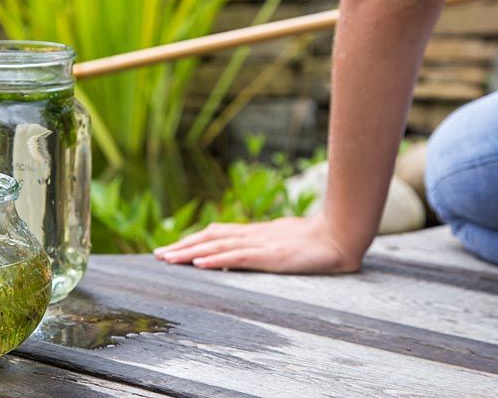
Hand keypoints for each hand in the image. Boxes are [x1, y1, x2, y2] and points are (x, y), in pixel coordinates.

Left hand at [153, 213, 361, 273]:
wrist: (339, 236)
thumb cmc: (316, 241)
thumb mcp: (283, 244)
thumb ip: (263, 248)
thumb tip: (242, 258)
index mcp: (255, 233)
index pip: (217, 234)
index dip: (194, 239)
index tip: (173, 247)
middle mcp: (252, 235)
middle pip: (210, 238)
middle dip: (182, 246)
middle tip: (158, 255)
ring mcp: (260, 244)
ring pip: (217, 245)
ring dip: (190, 252)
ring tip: (169, 259)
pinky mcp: (269, 255)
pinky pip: (237, 256)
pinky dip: (216, 259)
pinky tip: (200, 264)